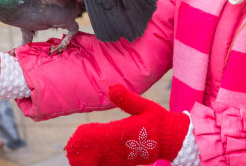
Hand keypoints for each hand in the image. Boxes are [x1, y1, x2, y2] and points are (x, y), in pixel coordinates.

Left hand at [65, 84, 189, 165]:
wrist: (175, 139)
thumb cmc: (158, 120)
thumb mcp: (145, 106)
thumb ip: (127, 99)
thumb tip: (111, 87)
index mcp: (131, 130)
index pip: (108, 134)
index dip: (92, 136)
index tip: (77, 134)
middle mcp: (128, 145)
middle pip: (103, 150)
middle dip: (86, 151)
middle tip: (70, 149)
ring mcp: (128, 156)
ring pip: (106, 161)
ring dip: (91, 160)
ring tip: (75, 159)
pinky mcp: (129, 162)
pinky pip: (113, 165)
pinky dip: (101, 164)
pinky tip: (91, 163)